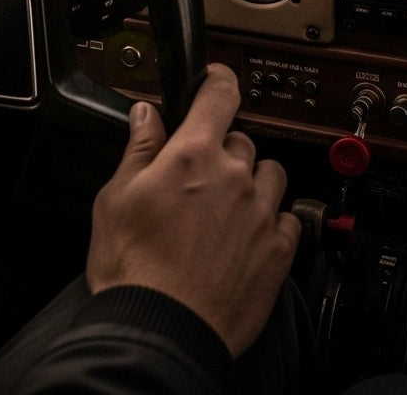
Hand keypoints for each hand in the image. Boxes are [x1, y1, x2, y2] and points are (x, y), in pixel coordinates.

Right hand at [85, 62, 299, 357]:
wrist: (163, 328)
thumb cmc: (133, 268)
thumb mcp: (116, 196)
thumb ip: (138, 148)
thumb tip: (146, 114)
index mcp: (192, 155)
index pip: (218, 95)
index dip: (218, 78)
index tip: (216, 77)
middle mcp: (233, 176)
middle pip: (241, 138)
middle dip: (222, 147)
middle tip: (199, 173)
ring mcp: (261, 213)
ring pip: (270, 173)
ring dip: (252, 179)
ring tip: (227, 204)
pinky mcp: (279, 250)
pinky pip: (289, 216)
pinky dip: (272, 218)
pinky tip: (248, 233)